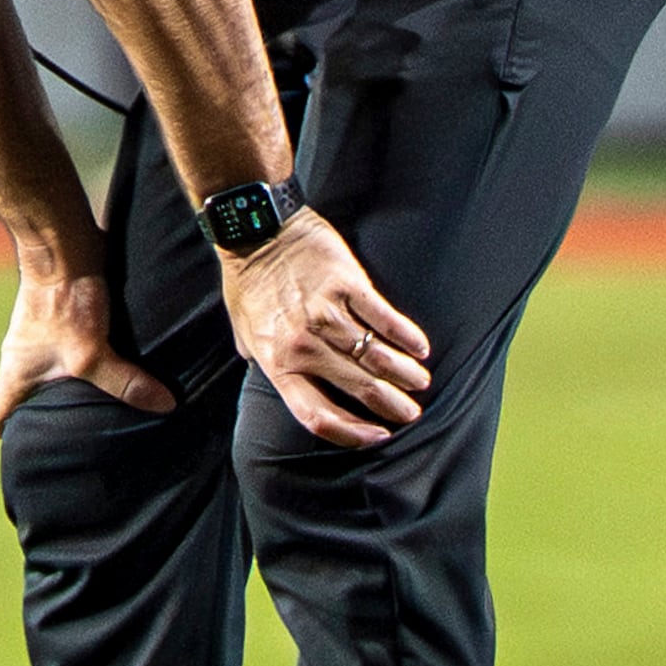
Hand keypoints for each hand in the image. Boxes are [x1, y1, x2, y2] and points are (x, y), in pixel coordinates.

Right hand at [0, 267, 175, 435]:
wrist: (65, 244)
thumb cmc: (63, 300)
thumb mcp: (93, 353)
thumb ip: (125, 383)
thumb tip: (165, 406)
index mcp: (16, 373)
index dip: (12, 437)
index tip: (37, 449)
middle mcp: (24, 358)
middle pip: (29, 399)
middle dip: (54, 417)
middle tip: (85, 436)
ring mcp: (43, 337)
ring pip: (54, 374)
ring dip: (78, 387)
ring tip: (109, 405)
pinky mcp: (63, 318)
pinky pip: (74, 351)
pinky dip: (93, 362)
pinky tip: (121, 367)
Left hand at [217, 212, 430, 449]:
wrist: (254, 229)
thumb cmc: (247, 281)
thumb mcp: (244, 330)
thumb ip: (262, 360)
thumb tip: (275, 379)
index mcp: (277, 362)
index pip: (317, 415)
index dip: (351, 433)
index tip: (376, 436)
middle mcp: (305, 345)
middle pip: (359, 389)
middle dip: (391, 406)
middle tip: (410, 413)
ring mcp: (327, 315)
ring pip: (377, 358)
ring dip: (405, 375)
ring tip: (420, 383)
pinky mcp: (347, 285)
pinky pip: (385, 320)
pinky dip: (407, 337)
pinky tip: (421, 348)